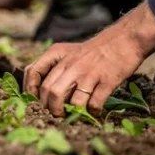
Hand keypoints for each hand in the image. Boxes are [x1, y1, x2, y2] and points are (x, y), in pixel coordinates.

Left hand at [24, 2, 154, 115]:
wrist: (123, 39)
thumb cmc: (93, 50)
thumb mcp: (68, 52)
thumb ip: (55, 67)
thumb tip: (41, 92)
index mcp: (57, 54)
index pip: (33, 72)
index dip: (30, 90)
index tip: (35, 101)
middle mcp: (70, 64)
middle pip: (50, 92)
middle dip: (50, 108)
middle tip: (56, 114)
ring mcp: (89, 73)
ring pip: (71, 101)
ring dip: (71, 113)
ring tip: (74, 115)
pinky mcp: (107, 81)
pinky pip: (93, 104)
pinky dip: (91, 112)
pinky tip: (93, 110)